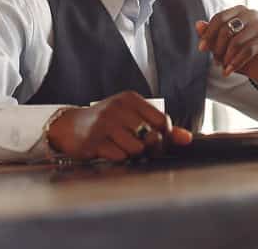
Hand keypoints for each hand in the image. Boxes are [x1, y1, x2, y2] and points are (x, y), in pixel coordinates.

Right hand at [46, 91, 192, 160]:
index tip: (157, 141)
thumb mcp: (132, 117)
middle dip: (150, 148)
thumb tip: (187, 139)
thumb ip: (160, 127)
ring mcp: (104, 124)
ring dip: (133, 154)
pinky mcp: (93, 141)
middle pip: (151, 136)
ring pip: (136, 148)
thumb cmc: (107, 122)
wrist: (70, 126)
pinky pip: (118, 156)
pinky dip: (119, 158)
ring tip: (124, 149)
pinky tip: (111, 152)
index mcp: (130, 99)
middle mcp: (118, 108)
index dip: (165, 136)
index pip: (162, 120)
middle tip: (141, 148)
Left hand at [195, 5, 257, 84]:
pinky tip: (228, 71)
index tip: (201, 48)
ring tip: (223, 66)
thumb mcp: (223, 44)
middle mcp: (252, 14)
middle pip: (226, 29)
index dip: (208, 34)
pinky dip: (235, 63)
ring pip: (236, 41)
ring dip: (226, 57)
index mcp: (239, 10)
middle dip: (218, 47)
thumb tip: (198, 24)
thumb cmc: (241, 52)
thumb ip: (211, 34)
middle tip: (216, 60)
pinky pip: (247, 51)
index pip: (219, 18)